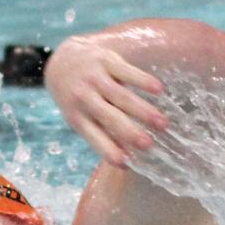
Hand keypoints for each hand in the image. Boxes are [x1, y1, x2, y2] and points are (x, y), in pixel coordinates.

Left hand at [45, 36, 167, 167]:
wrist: (62, 61)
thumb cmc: (77, 98)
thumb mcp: (80, 117)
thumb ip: (102, 134)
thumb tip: (127, 161)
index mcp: (77, 117)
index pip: (94, 137)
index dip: (108, 150)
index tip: (124, 163)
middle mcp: (84, 98)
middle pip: (110, 117)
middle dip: (130, 132)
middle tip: (149, 144)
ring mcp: (95, 79)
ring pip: (122, 96)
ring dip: (144, 110)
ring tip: (163, 123)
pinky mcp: (105, 60)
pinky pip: (127, 72)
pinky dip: (143, 81)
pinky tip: (159, 90)